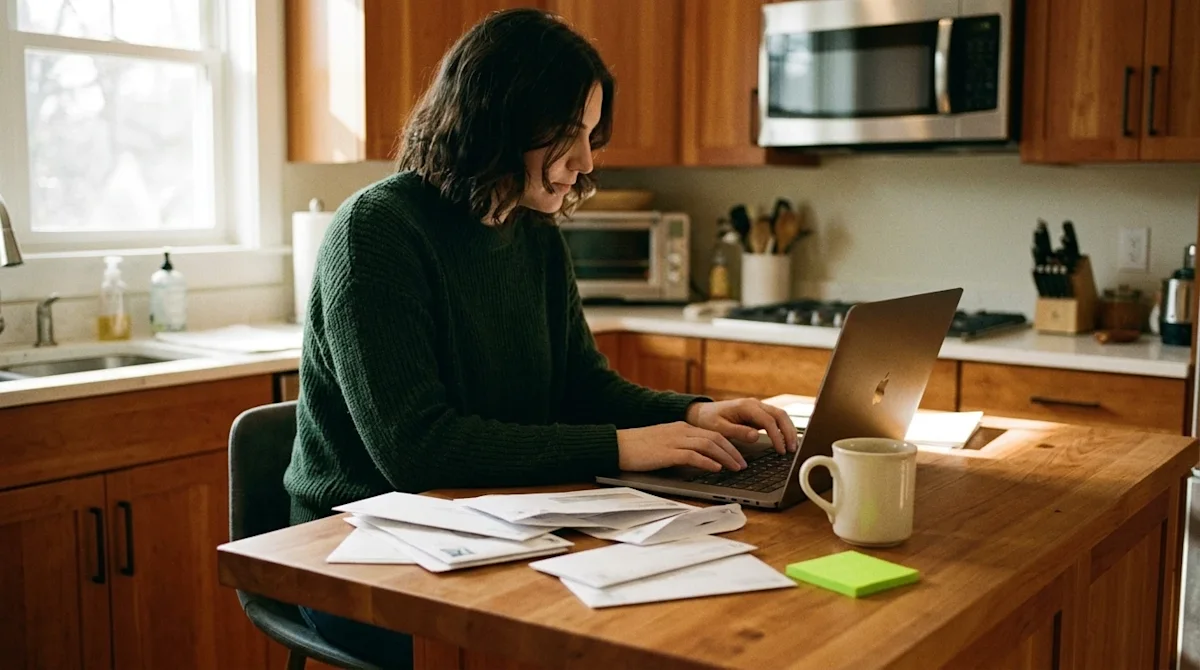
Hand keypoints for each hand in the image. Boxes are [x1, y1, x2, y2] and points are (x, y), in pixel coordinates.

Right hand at [616, 422, 747, 472]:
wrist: (617, 445)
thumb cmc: (638, 448)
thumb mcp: (663, 443)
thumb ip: (680, 447)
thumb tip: (698, 459)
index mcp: (681, 427)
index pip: (712, 433)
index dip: (728, 445)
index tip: (738, 456)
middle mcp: (681, 430)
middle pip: (715, 437)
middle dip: (732, 451)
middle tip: (743, 464)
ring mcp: (674, 440)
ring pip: (708, 445)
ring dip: (726, 457)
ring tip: (736, 468)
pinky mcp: (667, 452)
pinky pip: (693, 455)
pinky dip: (708, 462)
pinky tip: (716, 469)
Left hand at [685, 398, 798, 455]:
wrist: (702, 412)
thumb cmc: (708, 420)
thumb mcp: (719, 428)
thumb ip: (737, 432)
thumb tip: (756, 436)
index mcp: (746, 406)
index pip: (769, 421)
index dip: (777, 436)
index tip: (781, 451)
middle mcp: (754, 404)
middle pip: (780, 415)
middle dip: (789, 432)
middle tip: (793, 450)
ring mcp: (757, 407)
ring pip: (780, 415)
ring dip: (788, 430)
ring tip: (792, 447)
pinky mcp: (758, 414)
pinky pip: (775, 419)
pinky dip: (783, 429)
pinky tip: (786, 441)